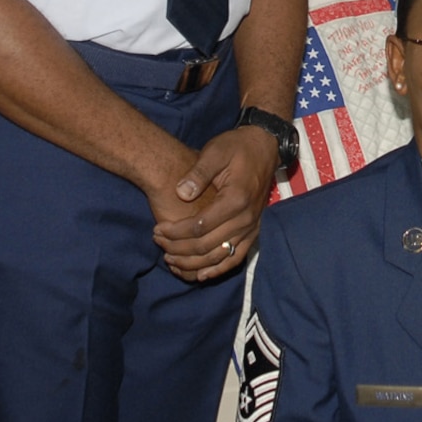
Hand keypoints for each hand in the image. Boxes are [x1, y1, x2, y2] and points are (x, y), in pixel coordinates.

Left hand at [151, 127, 281, 281]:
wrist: (265, 146)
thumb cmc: (237, 147)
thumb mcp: (215, 151)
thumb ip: (198, 172)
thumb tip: (181, 193)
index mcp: (236, 199)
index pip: (199, 227)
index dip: (175, 232)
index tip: (157, 230)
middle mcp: (246, 218)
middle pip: (207, 245)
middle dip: (179, 249)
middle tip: (158, 244)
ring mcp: (252, 227)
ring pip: (220, 256)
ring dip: (193, 263)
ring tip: (171, 259)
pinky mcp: (254, 231)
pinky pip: (236, 258)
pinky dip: (218, 269)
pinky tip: (200, 274)